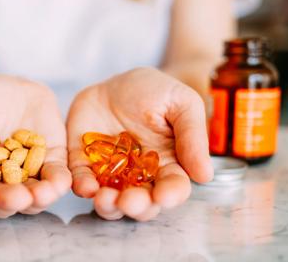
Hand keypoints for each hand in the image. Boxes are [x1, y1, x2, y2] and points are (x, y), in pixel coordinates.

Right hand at [0, 74, 71, 217]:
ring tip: (41, 194)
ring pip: (31, 195)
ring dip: (37, 199)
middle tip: (15, 199)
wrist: (1, 83)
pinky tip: (60, 183)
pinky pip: (55, 176)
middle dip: (9, 201)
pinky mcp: (50, 159)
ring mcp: (25, 172)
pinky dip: (59, 182)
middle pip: (2, 199)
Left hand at [67, 67, 212, 220]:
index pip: (173, 187)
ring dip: (109, 205)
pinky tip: (85, 187)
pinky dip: (83, 186)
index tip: (164, 196)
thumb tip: (205, 175)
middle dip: (136, 206)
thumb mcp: (181, 103)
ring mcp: (110, 173)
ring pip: (111, 200)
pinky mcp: (84, 163)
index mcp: (168, 164)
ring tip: (104, 199)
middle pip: (141, 202)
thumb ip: (192, 135)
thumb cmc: (155, 92)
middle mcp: (139, 176)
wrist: (117, 81)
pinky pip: (83, 179)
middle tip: (130, 201)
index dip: (170, 195)